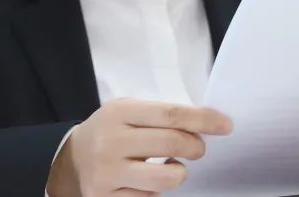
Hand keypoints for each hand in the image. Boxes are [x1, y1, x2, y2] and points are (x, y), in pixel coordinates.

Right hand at [46, 99, 232, 196]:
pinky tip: (151, 178)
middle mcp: (112, 142)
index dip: (203, 120)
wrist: (73, 157)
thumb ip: (162, 115)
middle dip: (196, 146)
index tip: (225, 125)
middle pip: (172, 143)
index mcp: (120, 112)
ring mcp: (108, 174)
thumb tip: (206, 123)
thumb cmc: (113, 129)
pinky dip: (159, 189)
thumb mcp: (131, 110)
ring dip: (180, 172)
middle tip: (199, 147)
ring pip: (165, 178)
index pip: (171, 114)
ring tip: (173, 164)